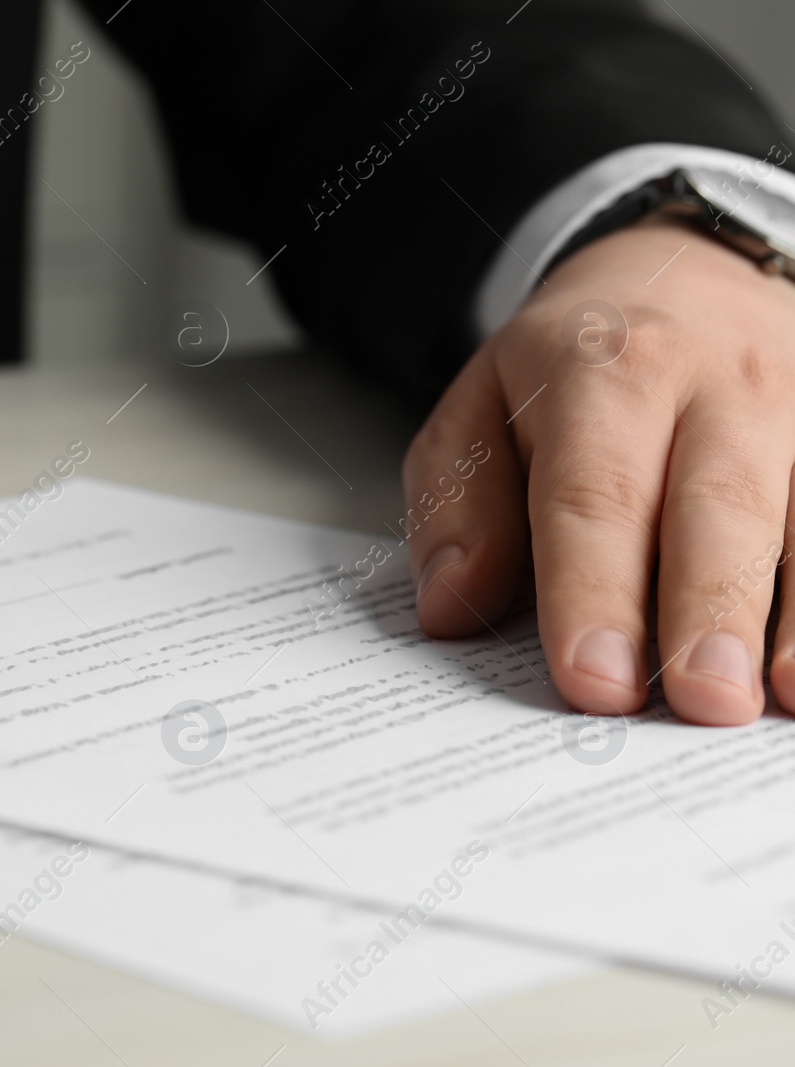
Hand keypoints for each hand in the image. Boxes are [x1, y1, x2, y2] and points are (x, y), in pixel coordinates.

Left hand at [403, 216, 794, 724]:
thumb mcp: (480, 408)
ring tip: (781, 701)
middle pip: (719, 503)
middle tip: (701, 704)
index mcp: (604, 373)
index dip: (593, 593)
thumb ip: (461, 508)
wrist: (684, 268)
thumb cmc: (572, 367)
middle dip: (709, 609)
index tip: (592, 681)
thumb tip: (451, 606)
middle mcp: (719, 383)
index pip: (594, 494)